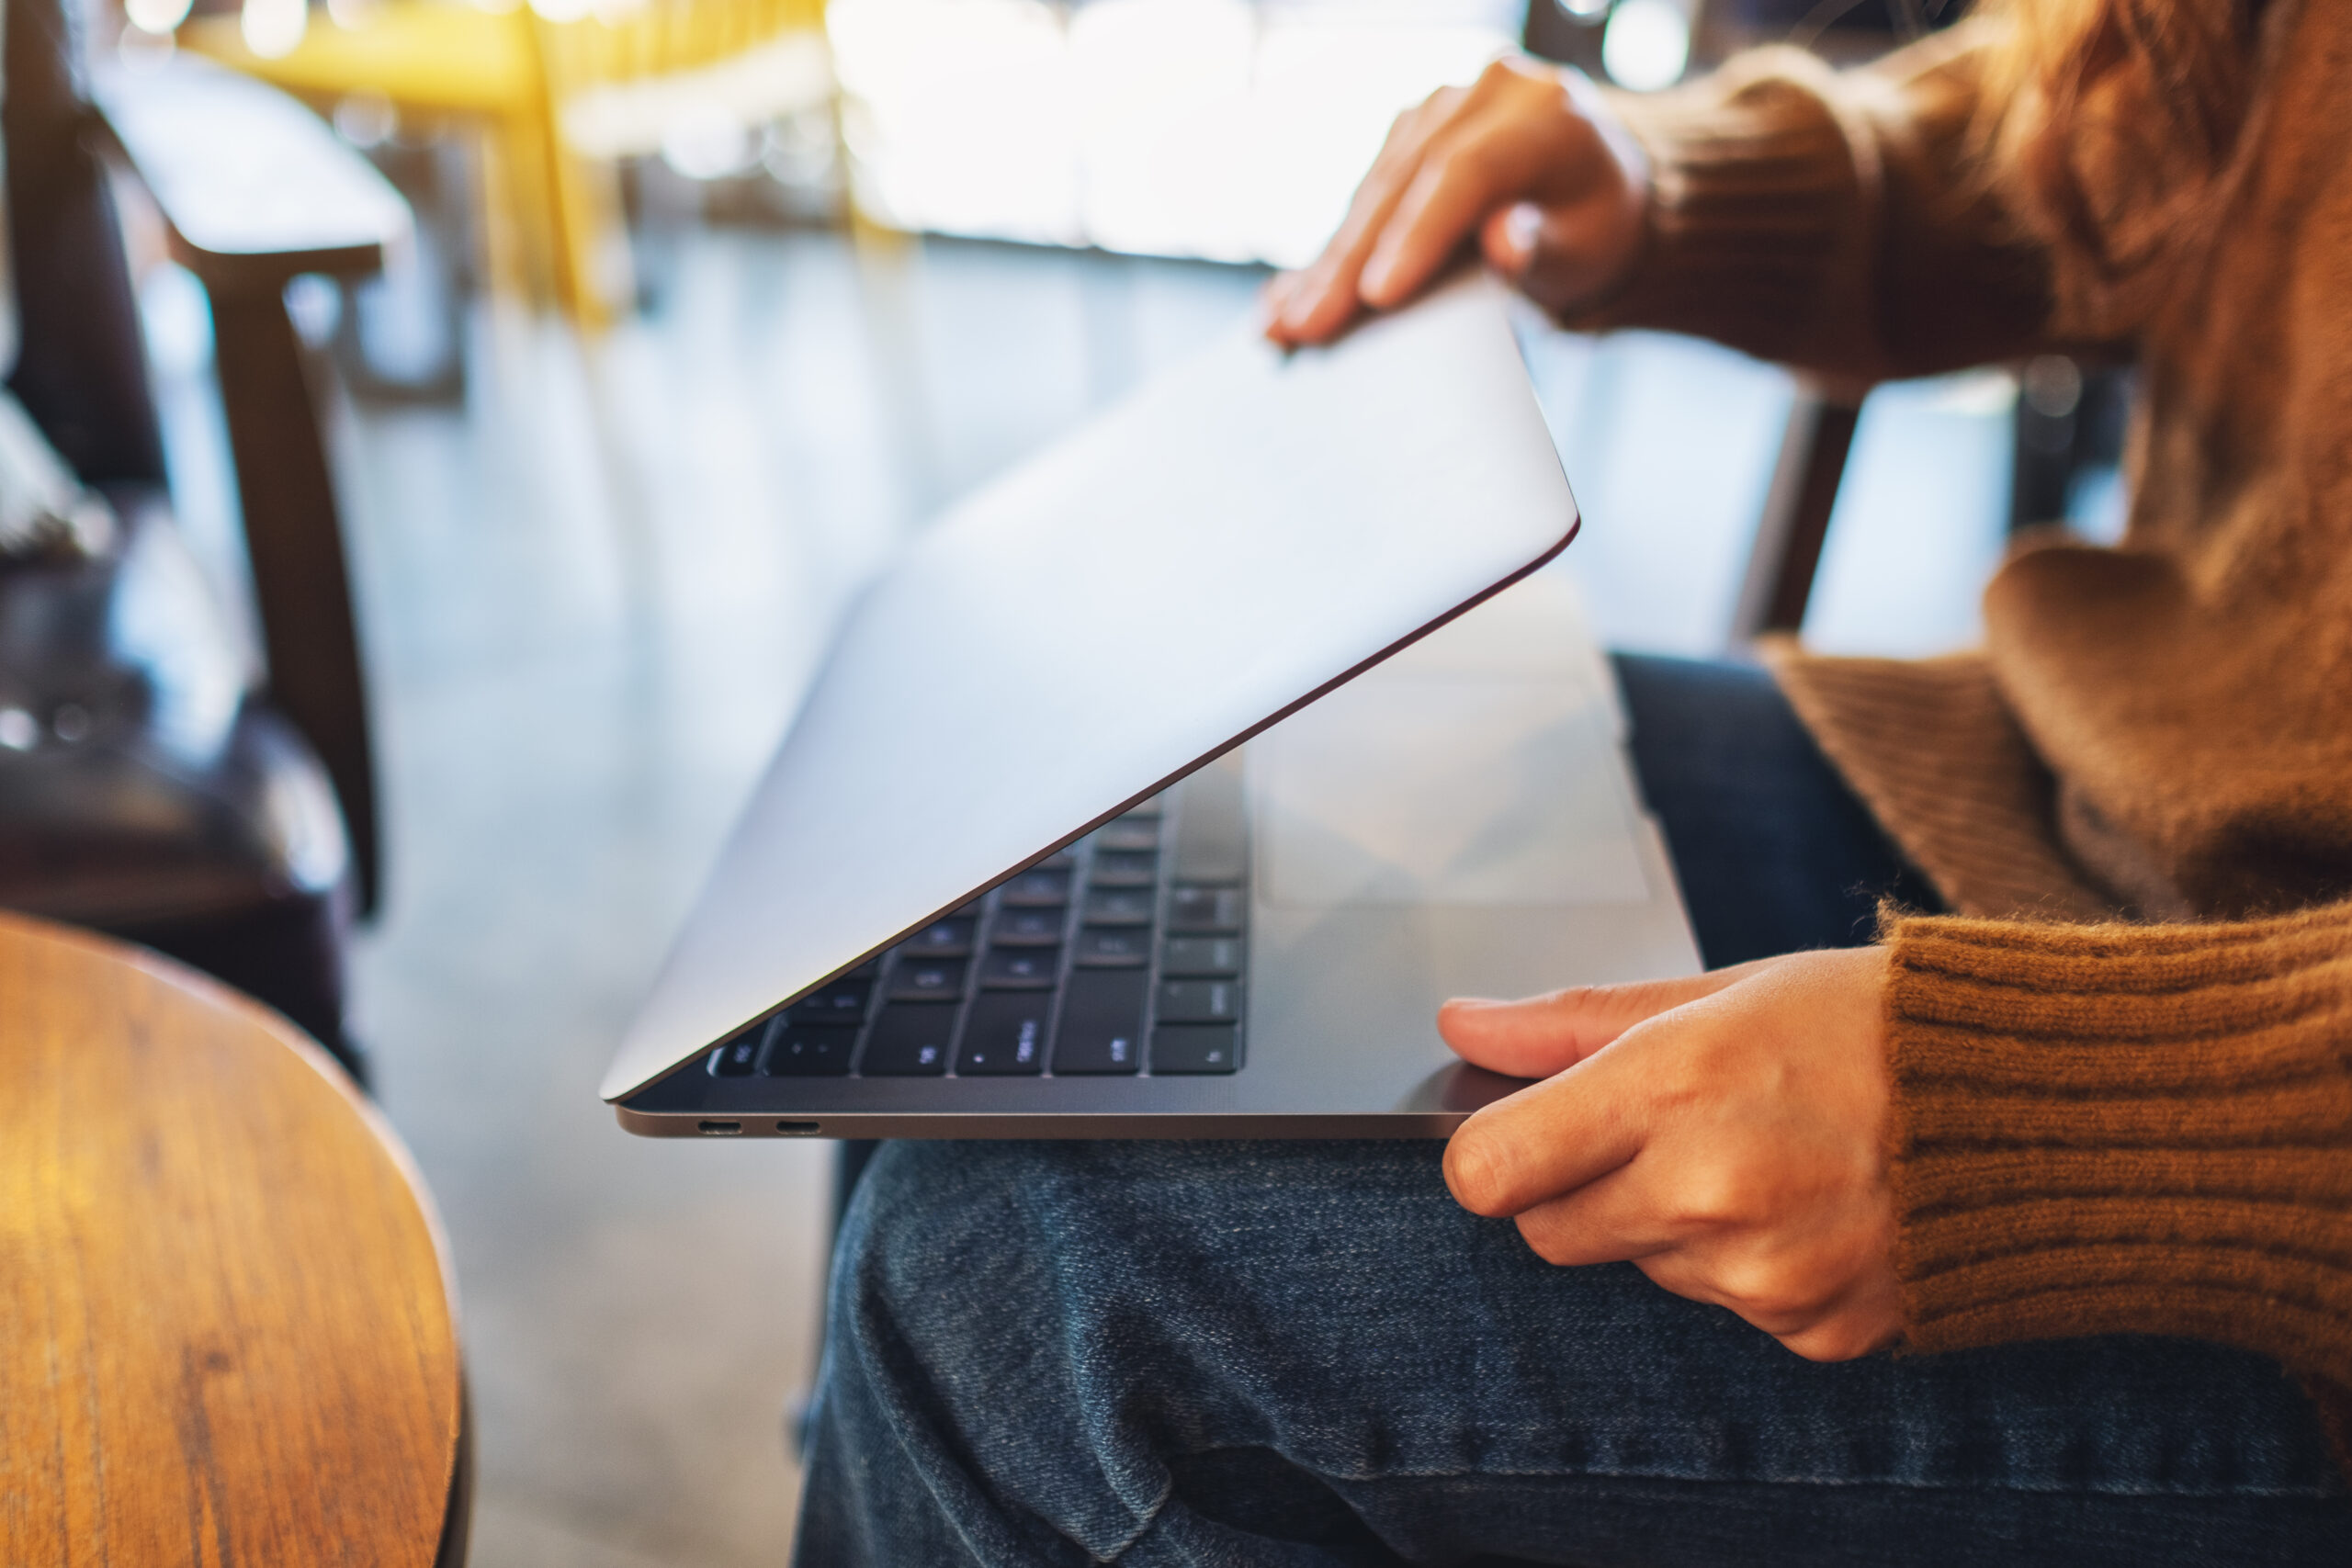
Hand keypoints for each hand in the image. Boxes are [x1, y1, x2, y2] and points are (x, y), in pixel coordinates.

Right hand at [1263, 57, 1649, 347]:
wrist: (1592, 189)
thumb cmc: (1591, 228)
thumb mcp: (1583, 249)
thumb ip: (1540, 246)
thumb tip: (1505, 248)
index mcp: (1546, 115)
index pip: (1469, 171)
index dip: (1418, 233)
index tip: (1378, 296)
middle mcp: (1488, 93)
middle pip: (1407, 182)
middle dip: (1351, 264)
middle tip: (1306, 326)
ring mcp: (1441, 106)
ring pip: (1374, 189)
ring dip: (1326, 261)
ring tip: (1284, 322)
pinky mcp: (1409, 130)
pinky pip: (1365, 191)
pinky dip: (1331, 250)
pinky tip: (1288, 295)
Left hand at [1438, 948, 1901, 1360]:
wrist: (2039, 1109)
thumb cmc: (1873, 1027)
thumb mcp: (1720, 994)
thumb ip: (1574, 1024)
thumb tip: (1463, 1027)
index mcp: (1673, 1086)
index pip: (1490, 1171)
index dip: (1492, 1154)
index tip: (1521, 1133)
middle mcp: (1707, 1191)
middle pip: (1549, 1230)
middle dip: (1579, 1185)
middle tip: (1664, 1130)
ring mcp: (1760, 1273)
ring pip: (1641, 1267)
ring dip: (1670, 1224)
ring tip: (1762, 1157)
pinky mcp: (1808, 1330)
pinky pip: (1723, 1308)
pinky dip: (1747, 1267)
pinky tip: (1810, 1207)